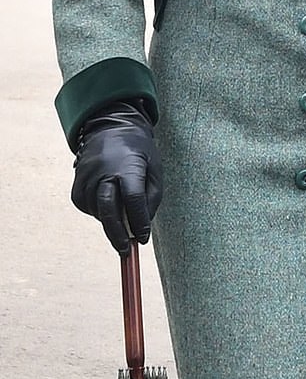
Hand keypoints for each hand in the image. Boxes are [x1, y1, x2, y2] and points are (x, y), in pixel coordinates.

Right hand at [71, 100, 161, 254]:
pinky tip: (107, 201)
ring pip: (98, 211)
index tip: (143, 238)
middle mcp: (104, 172)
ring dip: (110, 220)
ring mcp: (87, 177)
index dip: (139, 222)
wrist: (110, 128)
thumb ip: (151, 199)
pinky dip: (98, 211)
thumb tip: (140, 228)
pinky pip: (87, 207)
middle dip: (117, 234)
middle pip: (109, 210)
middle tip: (125, 250)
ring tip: (121, 211)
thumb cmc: (139, 152)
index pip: (133, 200)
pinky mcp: (76, 184)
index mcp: (128, 167)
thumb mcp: (155, 170)